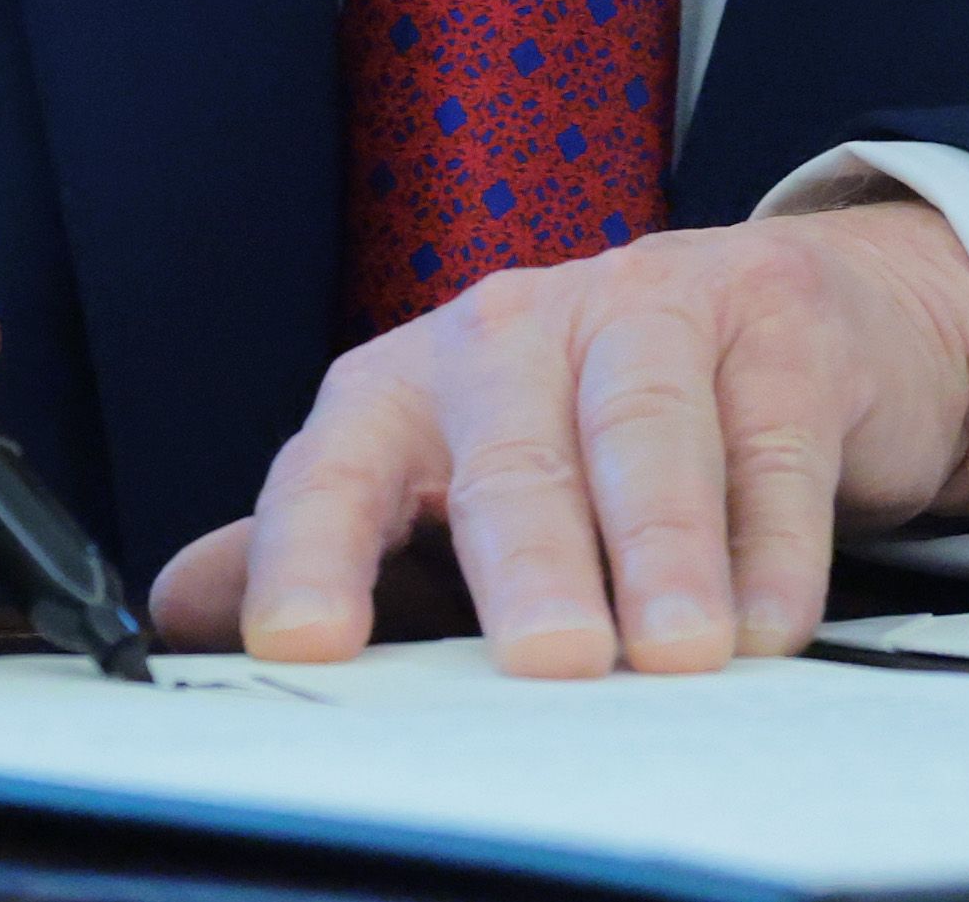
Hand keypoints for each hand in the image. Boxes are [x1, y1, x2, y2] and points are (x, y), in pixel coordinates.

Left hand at [149, 197, 968, 676]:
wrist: (785, 320)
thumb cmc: (587, 423)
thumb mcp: (450, 483)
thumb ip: (339, 545)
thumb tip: (183, 610)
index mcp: (410, 381)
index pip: (338, 463)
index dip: (311, 549)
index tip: (299, 641)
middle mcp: (516, 328)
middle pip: (508, 446)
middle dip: (527, 559)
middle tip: (548, 660)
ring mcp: (652, 306)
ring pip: (644, 428)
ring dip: (662, 547)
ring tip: (673, 651)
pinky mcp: (775, 320)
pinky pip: (770, 436)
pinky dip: (773, 540)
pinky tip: (770, 621)